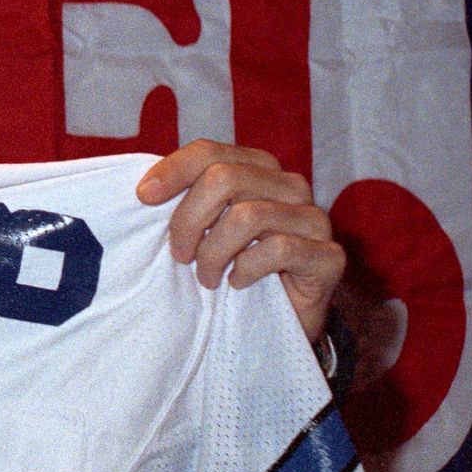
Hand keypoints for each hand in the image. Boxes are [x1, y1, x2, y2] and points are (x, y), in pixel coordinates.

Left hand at [136, 140, 342, 341]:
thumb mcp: (204, 229)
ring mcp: (314, 218)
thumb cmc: (233, 266)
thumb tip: (143, 190)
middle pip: (223, 179)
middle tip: (179, 255)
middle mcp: (290, 185)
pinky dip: (246, 269)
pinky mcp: (329, 256)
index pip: (210, 152)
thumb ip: (185, 202)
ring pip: (247, 215)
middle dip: (188, 220)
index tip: (143, 197)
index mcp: (258, 168)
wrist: (279, 320)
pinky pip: (279, 249)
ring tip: (205, 278)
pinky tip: (237, 284)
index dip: (172, 170)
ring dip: (213, 253)